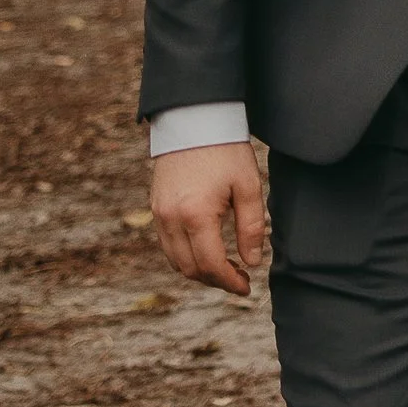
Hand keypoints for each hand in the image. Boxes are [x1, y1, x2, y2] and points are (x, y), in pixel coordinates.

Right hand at [151, 142, 269, 296]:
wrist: (194, 119)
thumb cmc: (226, 149)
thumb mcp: (248, 185)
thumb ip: (251, 227)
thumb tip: (252, 262)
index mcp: (196, 215)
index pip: (212, 265)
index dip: (230, 282)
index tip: (247, 288)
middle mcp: (171, 219)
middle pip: (190, 269)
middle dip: (215, 281)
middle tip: (239, 280)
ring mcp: (159, 214)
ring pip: (175, 260)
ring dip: (199, 271)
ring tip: (225, 268)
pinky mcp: (155, 207)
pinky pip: (167, 244)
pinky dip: (185, 256)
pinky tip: (206, 250)